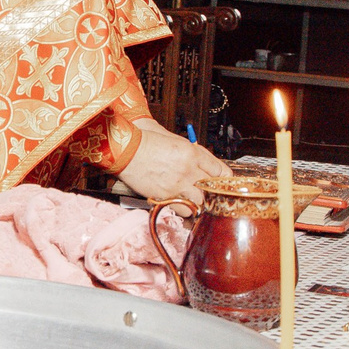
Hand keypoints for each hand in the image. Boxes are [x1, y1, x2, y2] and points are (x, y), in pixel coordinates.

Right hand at [115, 120, 230, 204]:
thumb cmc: (146, 140)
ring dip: (198, 202)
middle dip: (212, 192)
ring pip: (200, 202)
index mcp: (193, 153)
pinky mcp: (164, 196)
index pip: (221, 171)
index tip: (221, 183)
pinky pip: (183, 209)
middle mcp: (188, 170)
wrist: (125, 149)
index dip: (223, 179)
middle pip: (212, 189)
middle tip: (209, 193)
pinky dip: (184, 209)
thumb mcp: (175, 139)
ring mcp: (177, 184)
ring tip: (193, 199)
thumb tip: (204, 160)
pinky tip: (180, 203)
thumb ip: (192, 151)